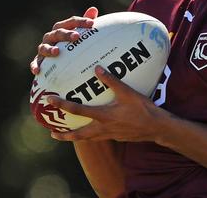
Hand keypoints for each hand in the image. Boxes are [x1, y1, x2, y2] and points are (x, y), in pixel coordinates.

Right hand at [29, 6, 98, 74]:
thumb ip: (84, 25)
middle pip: (58, 33)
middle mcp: (51, 36)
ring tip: (57, 52)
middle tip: (76, 36)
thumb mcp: (79, 35)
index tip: (92, 23)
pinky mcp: (38, 60)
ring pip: (44, 47)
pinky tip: (38, 71)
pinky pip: (35, 63)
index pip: (71, 22)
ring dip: (49, 49)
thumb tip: (93, 9)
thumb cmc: (70, 46)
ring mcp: (43, 48)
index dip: (81, 21)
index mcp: (61, 28)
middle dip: (66, 34)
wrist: (57, 62)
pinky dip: (35, 66)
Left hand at [48, 66, 169, 142]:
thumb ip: (112, 81)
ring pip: (87, 139)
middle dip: (64, 134)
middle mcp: (103, 128)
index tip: (50, 100)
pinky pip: (98, 137)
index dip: (62, 105)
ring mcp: (109, 135)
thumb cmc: (143, 109)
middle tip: (51, 132)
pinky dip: (90, 135)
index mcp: (104, 116)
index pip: (78, 110)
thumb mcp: (128, 92)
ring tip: (66, 135)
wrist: (156, 127)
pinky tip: (91, 130)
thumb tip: (97, 68)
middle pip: (78, 135)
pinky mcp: (115, 137)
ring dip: (75, 137)